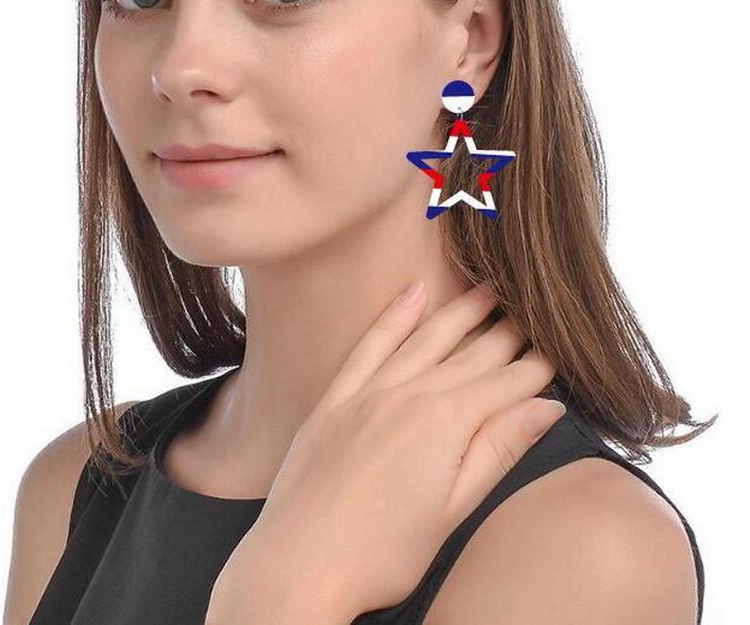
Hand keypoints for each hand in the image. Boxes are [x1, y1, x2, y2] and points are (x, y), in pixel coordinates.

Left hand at [215, 282, 564, 619]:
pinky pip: (369, 344)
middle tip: (533, 313)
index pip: (503, 384)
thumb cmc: (382, 552)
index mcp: (443, 423)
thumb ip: (498, 450)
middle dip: (505, 334)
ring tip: (488, 289)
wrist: (297, 564)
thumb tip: (546, 407)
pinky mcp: (336, 398)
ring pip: (424, 339)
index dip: (534, 369)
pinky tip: (414, 292)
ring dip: (459, 312)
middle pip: (469, 355)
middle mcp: (407, 394)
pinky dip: (394, 316)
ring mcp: (367, 392)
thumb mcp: (453, 509)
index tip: (556, 354)